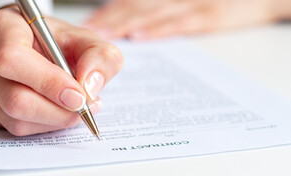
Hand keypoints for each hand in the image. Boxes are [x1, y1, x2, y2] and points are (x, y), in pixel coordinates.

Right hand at [0, 6, 122, 135]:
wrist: (33, 47)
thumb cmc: (55, 42)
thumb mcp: (86, 40)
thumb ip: (100, 57)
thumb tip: (90, 87)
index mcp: (2, 27)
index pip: (12, 59)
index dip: (48, 83)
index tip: (78, 96)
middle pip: (14, 99)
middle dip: (57, 111)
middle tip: (84, 107)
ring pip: (15, 119)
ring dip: (53, 120)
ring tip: (73, 108)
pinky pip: (12, 128)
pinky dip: (41, 125)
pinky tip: (54, 110)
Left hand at [84, 0, 290, 39]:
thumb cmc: (222, 0)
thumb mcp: (185, 1)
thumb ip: (160, 7)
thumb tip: (135, 22)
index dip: (110, 10)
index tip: (91, 22)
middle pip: (137, 4)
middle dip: (111, 18)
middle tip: (88, 31)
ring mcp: (194, 3)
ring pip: (153, 12)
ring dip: (126, 23)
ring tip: (104, 35)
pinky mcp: (209, 16)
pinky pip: (180, 23)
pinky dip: (158, 30)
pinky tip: (140, 37)